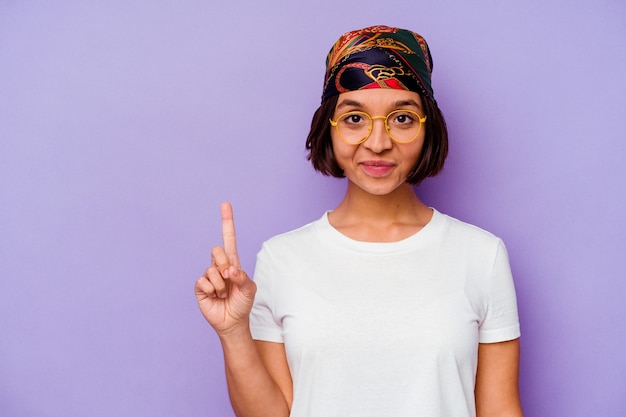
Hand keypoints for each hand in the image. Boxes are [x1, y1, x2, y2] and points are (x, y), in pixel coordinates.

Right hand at [195, 202, 256, 334]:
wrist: (233, 322)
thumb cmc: (243, 303)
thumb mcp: (250, 289)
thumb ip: (243, 277)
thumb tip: (230, 269)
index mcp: (232, 262)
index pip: (229, 238)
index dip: (227, 222)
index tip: (225, 204)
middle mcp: (219, 265)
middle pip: (217, 250)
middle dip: (225, 264)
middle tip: (230, 278)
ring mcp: (208, 275)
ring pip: (212, 269)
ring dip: (221, 284)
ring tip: (224, 293)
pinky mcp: (200, 286)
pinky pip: (204, 281)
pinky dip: (212, 290)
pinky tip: (215, 297)